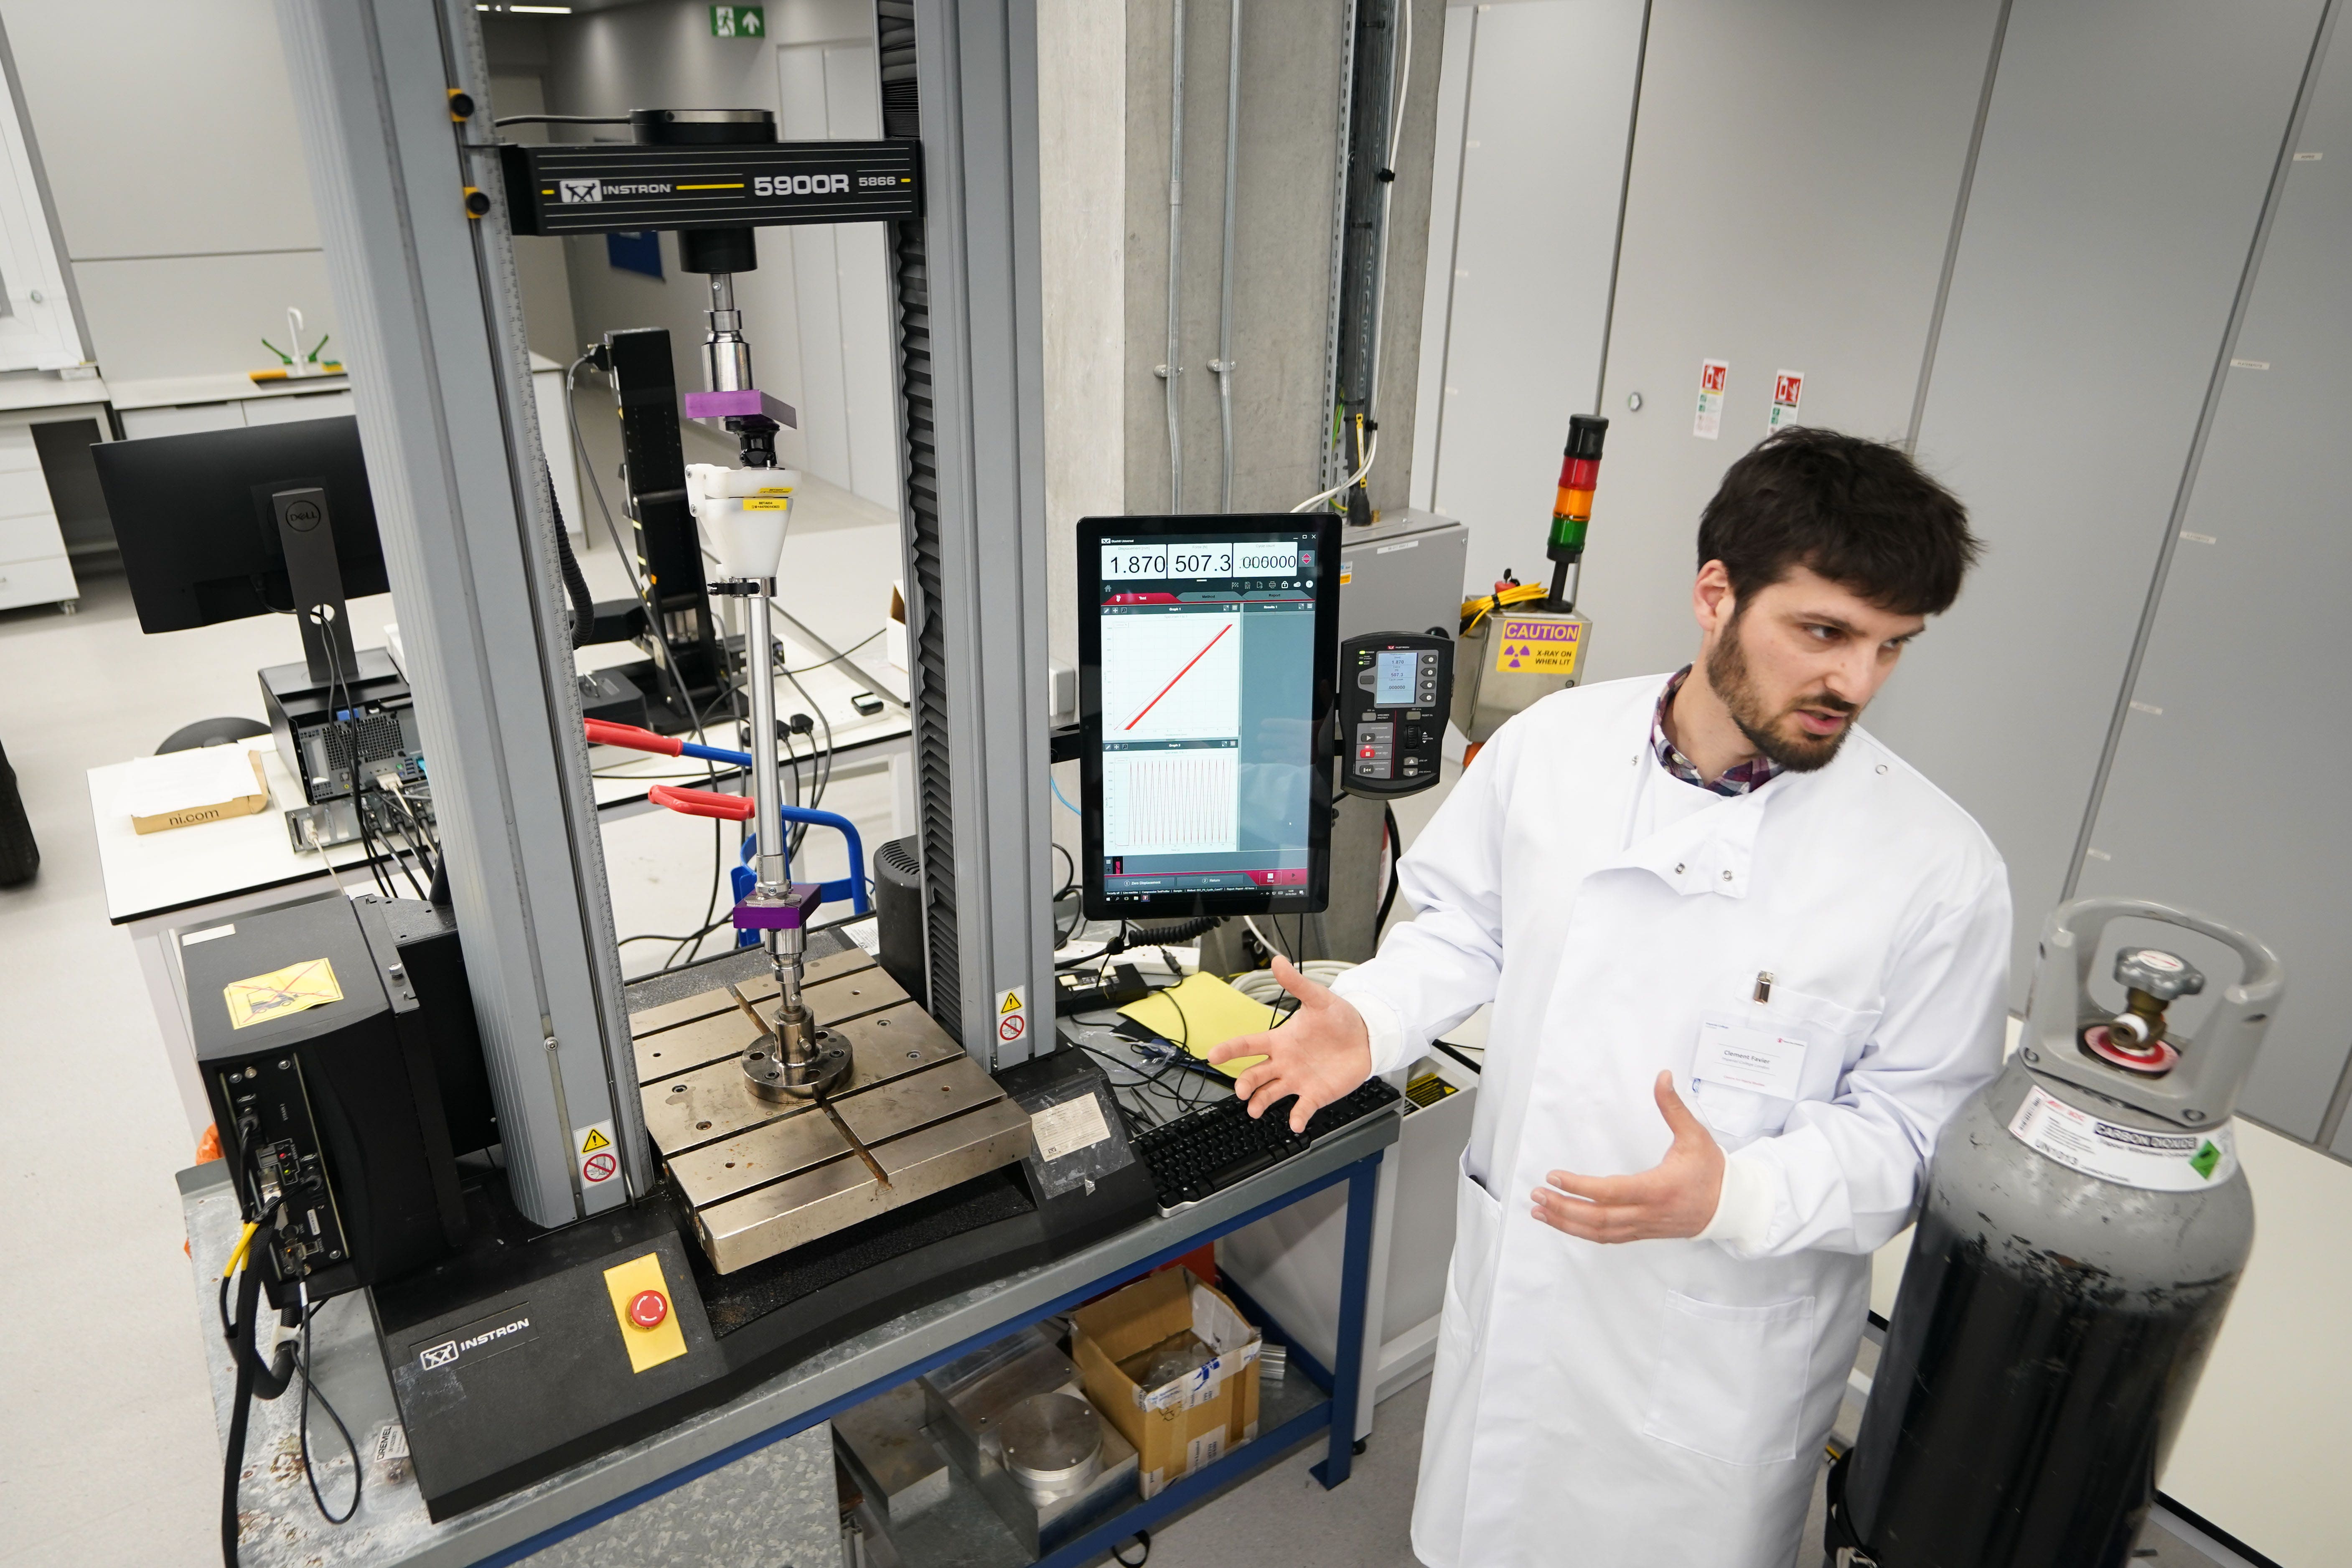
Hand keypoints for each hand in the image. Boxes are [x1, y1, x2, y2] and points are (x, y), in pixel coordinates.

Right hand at [1207, 956, 1373, 1133]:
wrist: (1367, 1037)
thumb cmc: (1340, 1018)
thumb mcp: (1318, 998)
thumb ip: (1296, 984)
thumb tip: (1278, 961)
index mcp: (1280, 1040)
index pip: (1248, 1044)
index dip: (1229, 1049)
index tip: (1213, 1054)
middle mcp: (1284, 1062)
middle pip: (1255, 1074)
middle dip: (1244, 1083)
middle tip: (1242, 1090)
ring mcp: (1298, 1080)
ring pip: (1270, 1094)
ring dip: (1260, 1103)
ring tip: (1255, 1110)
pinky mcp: (1315, 1094)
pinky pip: (1301, 1109)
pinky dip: (1296, 1118)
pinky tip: (1294, 1123)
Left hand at [1530, 1072, 1724, 1242]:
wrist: (1732, 1207)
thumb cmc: (1712, 1171)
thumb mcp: (1695, 1135)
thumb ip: (1674, 1107)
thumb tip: (1663, 1076)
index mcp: (1658, 1188)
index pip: (1610, 1192)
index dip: (1579, 1187)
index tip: (1554, 1177)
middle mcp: (1648, 1212)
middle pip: (1598, 1218)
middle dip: (1564, 1207)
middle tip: (1537, 1194)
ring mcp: (1644, 1226)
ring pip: (1600, 1232)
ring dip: (1567, 1223)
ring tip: (1540, 1211)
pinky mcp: (1643, 1233)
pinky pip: (1608, 1238)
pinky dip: (1583, 1232)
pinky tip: (1565, 1223)